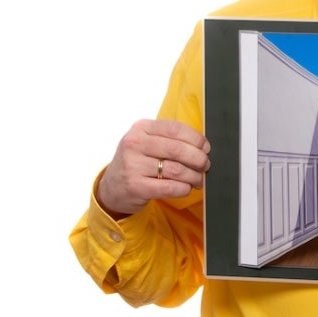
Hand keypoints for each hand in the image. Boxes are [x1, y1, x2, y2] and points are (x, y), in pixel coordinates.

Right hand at [96, 119, 210, 218]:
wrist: (112, 188)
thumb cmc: (137, 162)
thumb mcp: (146, 142)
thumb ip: (169, 139)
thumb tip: (202, 146)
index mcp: (141, 128)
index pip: (175, 128)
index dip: (196, 138)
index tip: (206, 148)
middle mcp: (134, 144)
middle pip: (178, 149)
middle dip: (198, 158)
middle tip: (205, 165)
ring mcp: (133, 166)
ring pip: (177, 170)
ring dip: (194, 176)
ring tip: (198, 179)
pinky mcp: (135, 186)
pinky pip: (170, 187)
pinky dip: (184, 188)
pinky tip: (186, 188)